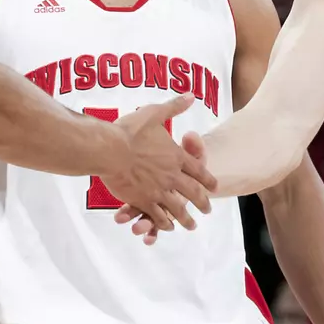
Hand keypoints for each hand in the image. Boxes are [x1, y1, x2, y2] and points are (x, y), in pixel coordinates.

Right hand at [96, 98, 214, 232]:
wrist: (109, 150)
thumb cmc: (129, 131)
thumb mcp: (154, 113)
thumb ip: (174, 107)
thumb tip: (191, 96)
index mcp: (175, 157)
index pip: (198, 170)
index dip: (208, 179)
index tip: (214, 187)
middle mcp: (171, 176)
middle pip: (193, 193)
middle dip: (202, 203)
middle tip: (207, 210)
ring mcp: (158, 190)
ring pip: (177, 209)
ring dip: (186, 219)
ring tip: (191, 226)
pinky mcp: (143, 200)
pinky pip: (157, 216)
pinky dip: (163, 223)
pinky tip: (167, 227)